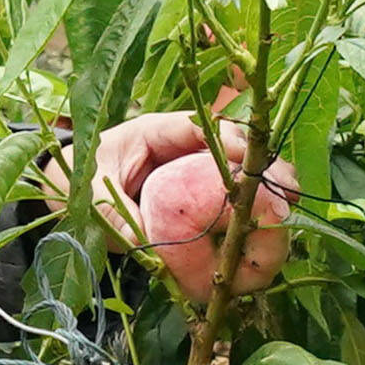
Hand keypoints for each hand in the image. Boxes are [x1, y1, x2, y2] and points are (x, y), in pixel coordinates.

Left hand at [90, 111, 291, 303]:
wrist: (74, 188)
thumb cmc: (84, 179)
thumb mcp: (93, 194)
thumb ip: (114, 213)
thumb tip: (141, 238)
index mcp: (154, 132)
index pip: (198, 126)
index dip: (228, 141)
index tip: (250, 159)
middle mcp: (181, 146)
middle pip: (229, 145)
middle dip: (259, 163)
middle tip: (286, 184)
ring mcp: (193, 168)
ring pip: (236, 168)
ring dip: (264, 183)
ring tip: (290, 200)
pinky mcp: (198, 192)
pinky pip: (228, 193)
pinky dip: (251, 205)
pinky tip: (273, 220)